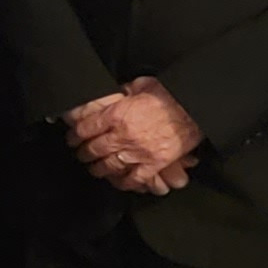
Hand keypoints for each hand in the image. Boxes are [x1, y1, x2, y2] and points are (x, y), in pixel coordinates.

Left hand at [66, 80, 200, 194]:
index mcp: (117, 114)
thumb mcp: (141, 85)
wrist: (195, 107)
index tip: (72, 138)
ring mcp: (138, 152)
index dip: (75, 135)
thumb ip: (123, 91)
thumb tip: (115, 93)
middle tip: (80, 154)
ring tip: (94, 169)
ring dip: (98, 169)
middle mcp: (123, 135)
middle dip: (83, 153)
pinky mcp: (155, 163)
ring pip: (109, 166)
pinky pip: (134, 178)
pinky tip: (118, 181)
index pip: (86, 129)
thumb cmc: (169, 94)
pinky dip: (124, 182)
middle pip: (94, 149)